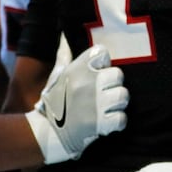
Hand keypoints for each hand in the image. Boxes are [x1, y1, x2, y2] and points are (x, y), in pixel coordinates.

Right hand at [25, 45, 127, 163]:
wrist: (48, 134)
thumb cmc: (54, 103)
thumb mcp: (56, 76)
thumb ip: (64, 56)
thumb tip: (64, 37)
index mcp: (77, 70)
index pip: (102, 52)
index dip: (103, 62)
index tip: (97, 72)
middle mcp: (87, 84)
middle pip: (117, 75)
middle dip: (113, 85)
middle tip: (104, 94)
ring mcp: (95, 104)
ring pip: (123, 95)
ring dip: (117, 104)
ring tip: (107, 108)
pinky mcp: (100, 123)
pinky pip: (122, 117)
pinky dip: (117, 122)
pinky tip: (108, 122)